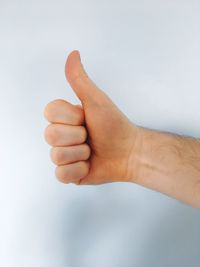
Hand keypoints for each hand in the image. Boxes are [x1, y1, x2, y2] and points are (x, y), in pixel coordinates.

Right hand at [44, 50, 139, 184]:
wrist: (129, 152)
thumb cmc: (114, 125)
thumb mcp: (96, 100)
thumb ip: (80, 79)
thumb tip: (73, 54)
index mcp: (64, 118)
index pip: (49, 113)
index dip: (71, 116)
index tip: (86, 118)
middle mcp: (61, 136)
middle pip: (50, 135)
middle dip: (78, 135)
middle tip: (91, 135)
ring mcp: (64, 155)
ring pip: (57, 155)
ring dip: (81, 153)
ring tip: (92, 151)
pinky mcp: (68, 174)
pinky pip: (61, 174)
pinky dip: (79, 170)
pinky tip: (89, 165)